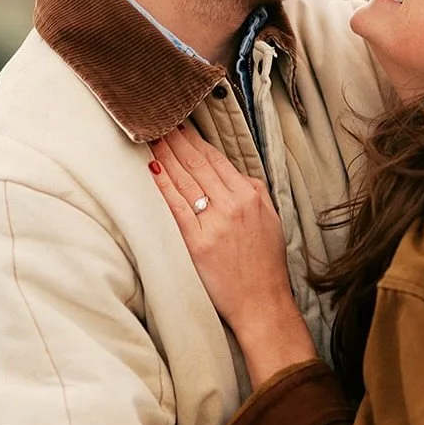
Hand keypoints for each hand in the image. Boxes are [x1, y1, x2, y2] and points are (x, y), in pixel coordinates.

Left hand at [149, 127, 316, 380]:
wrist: (262, 303)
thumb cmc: (265, 264)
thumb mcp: (271, 218)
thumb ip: (254, 191)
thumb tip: (233, 172)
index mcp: (249, 196)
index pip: (216, 159)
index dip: (195, 140)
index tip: (180, 125)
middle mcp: (232, 205)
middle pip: (198, 164)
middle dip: (176, 140)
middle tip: (158, 121)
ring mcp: (214, 224)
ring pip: (185, 180)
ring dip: (166, 156)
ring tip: (152, 138)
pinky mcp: (197, 243)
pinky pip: (176, 208)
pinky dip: (164, 186)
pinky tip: (153, 170)